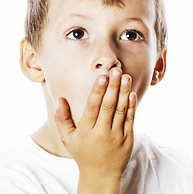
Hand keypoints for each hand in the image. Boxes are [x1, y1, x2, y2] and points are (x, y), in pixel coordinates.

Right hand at [55, 68, 136, 192]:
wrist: (101, 175)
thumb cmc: (82, 153)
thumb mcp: (67, 139)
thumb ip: (61, 119)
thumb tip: (60, 99)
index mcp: (86, 131)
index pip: (93, 107)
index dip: (98, 91)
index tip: (102, 76)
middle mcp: (102, 132)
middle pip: (108, 106)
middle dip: (113, 86)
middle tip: (116, 70)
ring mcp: (117, 136)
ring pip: (121, 110)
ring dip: (124, 92)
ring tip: (126, 77)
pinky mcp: (128, 139)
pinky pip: (130, 120)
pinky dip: (131, 106)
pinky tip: (131, 93)